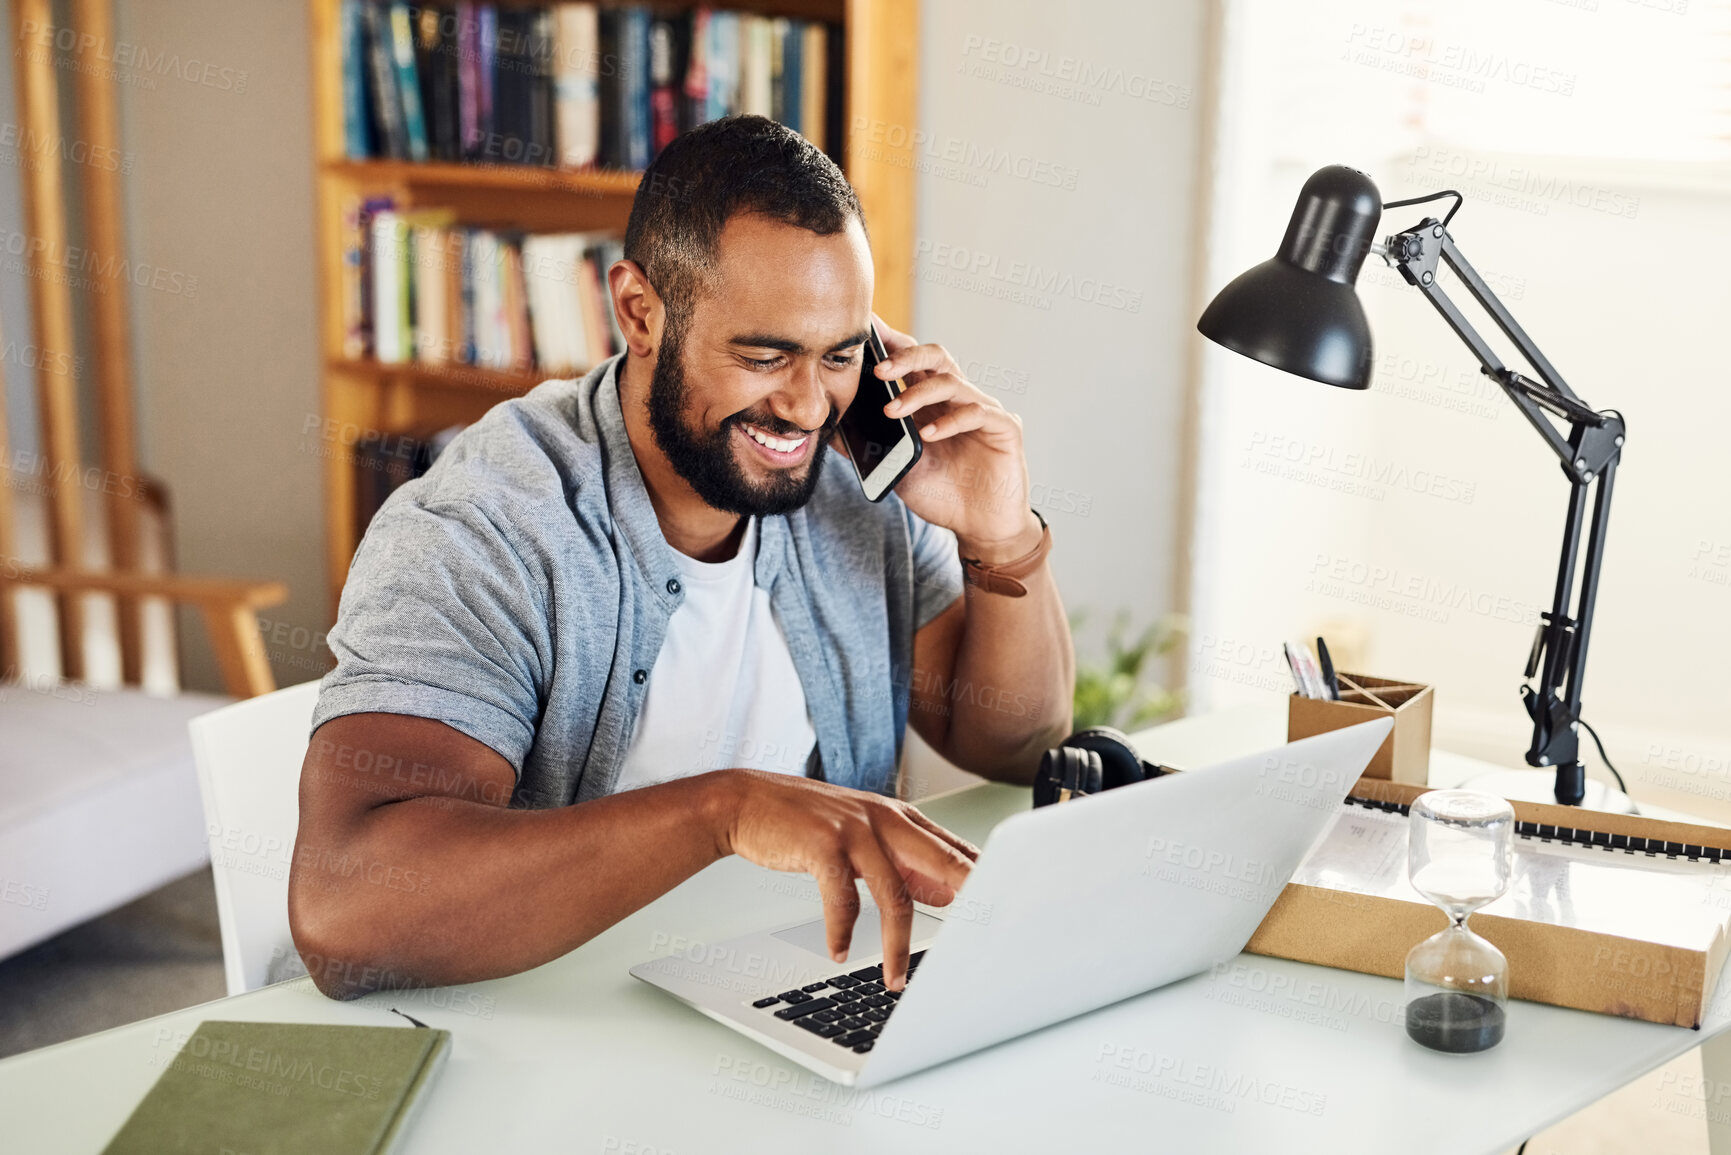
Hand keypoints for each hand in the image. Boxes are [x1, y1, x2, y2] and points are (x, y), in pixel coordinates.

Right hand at [712, 769, 977, 989]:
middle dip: (969, 902)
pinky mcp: (823, 845)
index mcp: (899, 816)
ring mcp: (854, 830)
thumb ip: (903, 861)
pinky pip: (842, 899)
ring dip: (896, 946)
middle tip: (983, 942)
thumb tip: (946, 895)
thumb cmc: (804, 822)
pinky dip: (842, 932)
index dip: (980, 882)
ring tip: (895, 978)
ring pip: (894, 895)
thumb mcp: (862, 836)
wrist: (746, 802)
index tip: (1000, 913)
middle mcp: (884, 819)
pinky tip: (839, 951)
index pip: (954, 849)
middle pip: (943, 862)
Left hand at [872, 318, 1042, 561]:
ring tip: (891, 410)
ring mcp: (983, 410)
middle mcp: (958, 399)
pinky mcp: (1004, 428)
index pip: (912, 363)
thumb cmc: (943, 493)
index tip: (865, 331)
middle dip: (904, 357)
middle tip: (875, 369)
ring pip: (952, 382)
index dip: (891, 342)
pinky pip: (977, 413)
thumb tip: (831, 432)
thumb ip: (870, 448)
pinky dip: (949, 421)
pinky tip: (928, 434)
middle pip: (935, 357)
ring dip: (918, 393)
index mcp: (932, 403)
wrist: (981, 526)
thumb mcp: (898, 469)